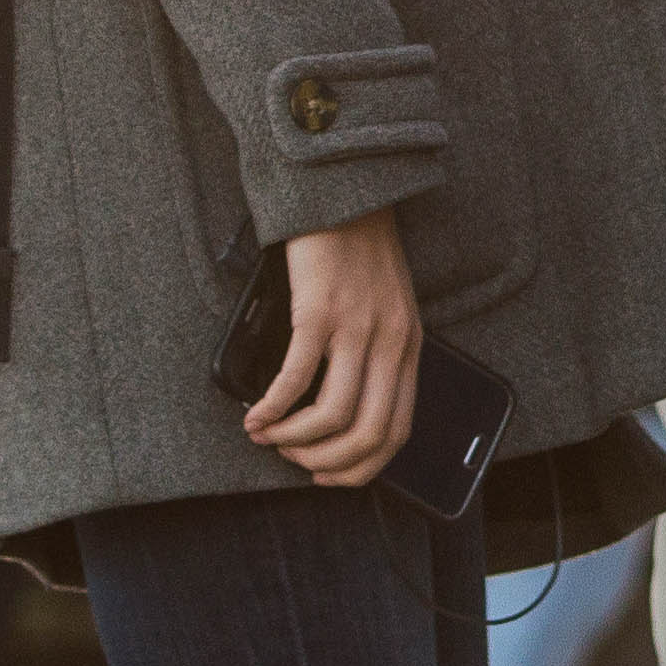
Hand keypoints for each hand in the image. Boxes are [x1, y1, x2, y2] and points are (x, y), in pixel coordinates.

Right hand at [241, 211, 421, 488]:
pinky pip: (296, 379)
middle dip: (324, 462)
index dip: (360, 467)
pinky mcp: (320, 312)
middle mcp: (391, 344)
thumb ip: (376, 352)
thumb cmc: (357, 249)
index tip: (328, 474)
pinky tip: (255, 414)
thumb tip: (342, 408)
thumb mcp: (386, 306)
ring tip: (268, 435)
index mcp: (410, 347)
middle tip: (292, 457)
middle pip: (367, 435)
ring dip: (294, 438)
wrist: (343, 191)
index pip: (396, 432)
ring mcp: (357, 329)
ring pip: (332, 417)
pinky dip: (273, 407)